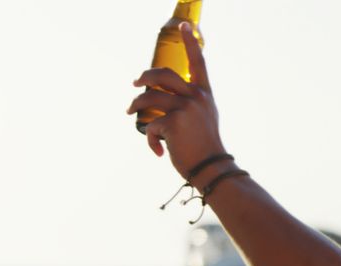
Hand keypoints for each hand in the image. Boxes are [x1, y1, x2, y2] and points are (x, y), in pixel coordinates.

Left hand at [126, 22, 226, 180]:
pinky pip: (150, 125)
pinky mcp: (173, 122)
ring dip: (135, 105)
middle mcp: (195, 96)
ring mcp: (185, 108)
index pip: (198, 61)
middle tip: (135, 84)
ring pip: (148, 97)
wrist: (210, 166)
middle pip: (162, 74)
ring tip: (131, 113)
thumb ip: (189, 102)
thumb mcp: (203, 116)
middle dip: (144, 76)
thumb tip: (160, 96)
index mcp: (204, 93)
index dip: (190, 42)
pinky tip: (156, 149)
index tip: (183, 25)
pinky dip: (149, 139)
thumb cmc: (203, 144)